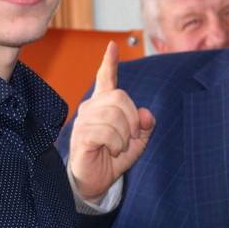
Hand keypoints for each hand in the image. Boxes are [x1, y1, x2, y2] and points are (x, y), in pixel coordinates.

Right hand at [68, 42, 154, 203]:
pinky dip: (116, 144)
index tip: (112, 46)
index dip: (109, 62)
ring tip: (119, 147)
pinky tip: (111, 151)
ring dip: (124, 135)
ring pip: (114, 115)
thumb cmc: (112, 158)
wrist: (96, 181)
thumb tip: (147, 114)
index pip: (105, 79)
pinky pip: (106, 132)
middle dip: (133, 119)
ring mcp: (84, 121)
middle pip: (119, 97)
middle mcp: (91, 108)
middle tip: (132, 136)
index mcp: (104, 106)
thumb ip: (145, 126)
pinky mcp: (81, 136)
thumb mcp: (137, 142)